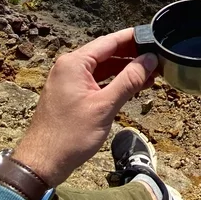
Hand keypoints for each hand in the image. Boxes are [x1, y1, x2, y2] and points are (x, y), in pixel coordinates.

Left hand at [13, 28, 157, 186]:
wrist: (42, 162)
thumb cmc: (70, 136)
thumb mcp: (105, 106)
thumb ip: (129, 80)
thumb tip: (149, 60)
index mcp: (74, 64)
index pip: (109, 42)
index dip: (133, 38)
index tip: (153, 36)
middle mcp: (69, 67)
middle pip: (106, 53)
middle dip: (132, 55)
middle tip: (157, 58)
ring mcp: (68, 81)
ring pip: (102, 68)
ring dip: (125, 70)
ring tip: (151, 73)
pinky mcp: (70, 94)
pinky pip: (96, 81)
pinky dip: (113, 82)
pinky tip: (132, 87)